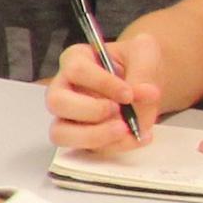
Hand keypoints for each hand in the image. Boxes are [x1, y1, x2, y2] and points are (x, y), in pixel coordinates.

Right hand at [45, 31, 164, 150]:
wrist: (145, 81)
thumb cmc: (136, 62)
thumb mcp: (145, 54)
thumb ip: (143, 72)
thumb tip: (140, 94)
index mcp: (75, 60)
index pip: (76, 71)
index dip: (103, 84)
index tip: (129, 94)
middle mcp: (64, 88)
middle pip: (56, 103)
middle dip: (90, 111)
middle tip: (118, 111)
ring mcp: (69, 115)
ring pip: (60, 133)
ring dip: (94, 136)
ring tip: (124, 130)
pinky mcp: (82, 136)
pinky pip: (87, 149)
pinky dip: (116, 145)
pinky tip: (138, 136)